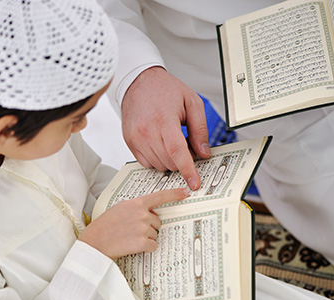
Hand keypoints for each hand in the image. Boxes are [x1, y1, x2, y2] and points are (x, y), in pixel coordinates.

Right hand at [79, 188, 188, 258]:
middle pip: (157, 222)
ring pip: (155, 234)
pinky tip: (132, 246)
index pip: (159, 196)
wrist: (94, 243)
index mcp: (136, 203)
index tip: (185, 193)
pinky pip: (153, 245)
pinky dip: (146, 248)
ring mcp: (142, 227)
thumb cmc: (104, 226)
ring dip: (146, 238)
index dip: (174, 194)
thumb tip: (148, 212)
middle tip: (132, 230)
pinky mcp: (142, 242)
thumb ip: (136, 207)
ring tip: (128, 238)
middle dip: (149, 227)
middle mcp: (141, 214)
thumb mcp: (119, 208)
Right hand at [121, 67, 210, 190]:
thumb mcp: (192, 103)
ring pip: (159, 165)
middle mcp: (147, 132)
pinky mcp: (130, 142)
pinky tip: (160, 143)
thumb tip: (204, 153)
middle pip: (170, 162)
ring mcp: (136, 138)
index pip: (178, 152)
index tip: (194, 184)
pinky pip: (146, 163)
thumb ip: (200, 130)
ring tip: (171, 139)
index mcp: (164, 121)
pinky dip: (157, 158)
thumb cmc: (165, 90)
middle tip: (185, 142)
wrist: (139, 81)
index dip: (188, 170)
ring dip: (170, 159)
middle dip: (182, 159)